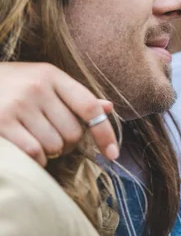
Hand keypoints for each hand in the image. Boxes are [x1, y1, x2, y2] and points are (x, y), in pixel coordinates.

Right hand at [0, 62, 118, 166]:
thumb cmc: (11, 85)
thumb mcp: (42, 81)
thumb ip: (74, 96)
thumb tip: (107, 107)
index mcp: (51, 75)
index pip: (89, 106)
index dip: (105, 132)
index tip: (114, 154)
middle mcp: (37, 88)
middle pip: (73, 133)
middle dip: (68, 143)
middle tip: (52, 136)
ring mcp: (18, 105)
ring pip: (55, 146)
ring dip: (50, 152)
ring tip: (36, 139)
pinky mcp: (1, 123)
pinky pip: (35, 154)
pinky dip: (36, 160)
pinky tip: (26, 150)